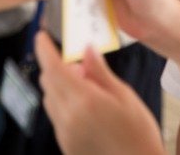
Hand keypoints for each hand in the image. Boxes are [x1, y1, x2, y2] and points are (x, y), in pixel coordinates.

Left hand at [35, 33, 163, 154]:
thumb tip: (86, 49)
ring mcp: (64, 133)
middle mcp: (67, 117)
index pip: (53, 68)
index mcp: (83, 100)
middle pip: (48, 83)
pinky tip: (87, 107)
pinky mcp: (65, 145)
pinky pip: (56, 116)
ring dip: (60, 86)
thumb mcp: (124, 96)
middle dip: (57, 67)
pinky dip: (64, 103)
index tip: (41, 36)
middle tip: (81, 65)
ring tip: (88, 87)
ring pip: (50, 99)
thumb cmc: (138, 133)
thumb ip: (101, 72)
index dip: (43, 49)